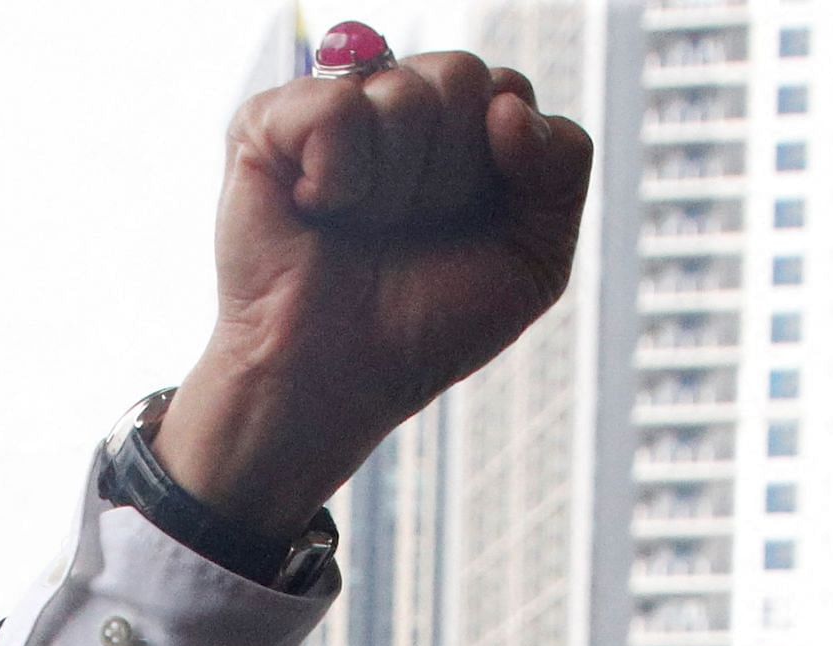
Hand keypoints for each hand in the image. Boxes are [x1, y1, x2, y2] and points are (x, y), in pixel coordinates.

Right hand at [158, 49, 592, 539]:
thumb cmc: (426, 326)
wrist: (335, 379)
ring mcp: (333, 105)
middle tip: (408, 231)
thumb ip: (563, 166)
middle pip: (462, 78)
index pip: (511, 90)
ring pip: (405, 95)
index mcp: (463, 128)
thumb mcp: (534, 260)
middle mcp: (398, 104)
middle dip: (449, 177)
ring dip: (395, 189)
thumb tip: (507, 104)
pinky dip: (338, 177)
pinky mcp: (269, 119)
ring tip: (362, 228)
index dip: (503, 164)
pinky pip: (338, 106)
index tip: (469, 226)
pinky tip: (317, 209)